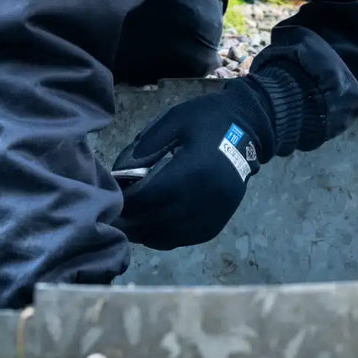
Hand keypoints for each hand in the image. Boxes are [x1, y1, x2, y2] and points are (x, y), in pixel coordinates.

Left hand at [111, 77, 274, 249]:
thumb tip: (120, 174)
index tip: (110, 202)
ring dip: (146, 234)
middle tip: (111, 221)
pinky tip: (151, 232)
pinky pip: (188, 238)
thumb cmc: (206, 119)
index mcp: (193, 170)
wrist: (248, 127)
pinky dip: (166, 238)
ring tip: (127, 228)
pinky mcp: (220, 220)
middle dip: (132, 222)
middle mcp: (206, 197)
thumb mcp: (173, 120)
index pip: (150, 197)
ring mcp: (216, 212)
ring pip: (172, 235)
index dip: (127, 203)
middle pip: (158, 220)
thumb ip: (145, 147)